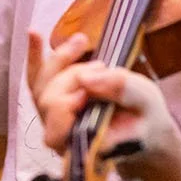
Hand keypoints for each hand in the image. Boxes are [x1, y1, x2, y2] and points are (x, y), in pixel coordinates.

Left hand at [26, 31, 180, 164]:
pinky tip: (33, 33)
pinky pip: (36, 81)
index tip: (92, 82)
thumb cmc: (146, 118)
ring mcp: (54, 122)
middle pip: (50, 102)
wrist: (143, 127)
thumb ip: (122, 89)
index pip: (60, 129)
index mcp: (86, 146)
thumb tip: (86, 78)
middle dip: (73, 76)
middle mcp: (64, 138)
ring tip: (81, 42)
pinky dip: (34, 57)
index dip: (68, 103)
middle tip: (102, 66)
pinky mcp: (51, 104)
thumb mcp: (147, 101)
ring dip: (59, 60)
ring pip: (41, 87)